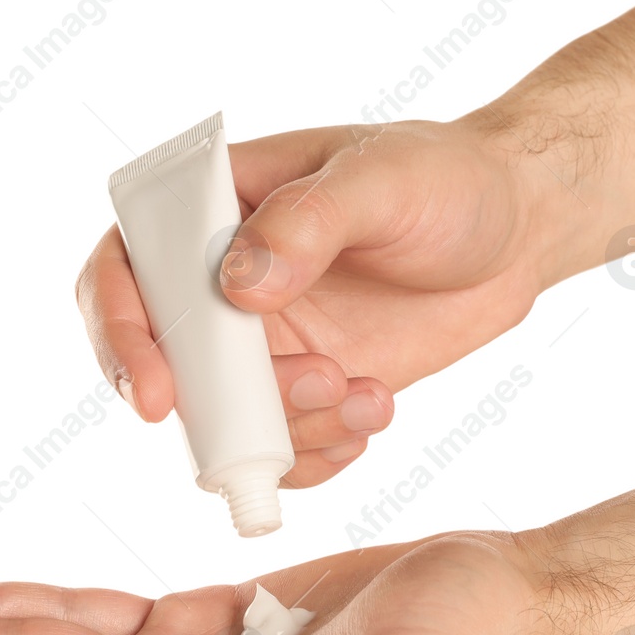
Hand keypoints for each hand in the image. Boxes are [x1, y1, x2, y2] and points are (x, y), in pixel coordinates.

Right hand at [76, 118, 566, 487]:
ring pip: (224, 423)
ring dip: (289, 431)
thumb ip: (308, 223)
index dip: (119, 335)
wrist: (515, 229)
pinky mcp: (308, 387)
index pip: (122, 270)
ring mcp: (262, 343)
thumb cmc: (443, 177)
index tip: (160, 397)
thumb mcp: (381, 179)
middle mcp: (218, 282)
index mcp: (211, 208)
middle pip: (165, 366)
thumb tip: (238, 287)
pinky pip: (280, 450)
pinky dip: (317, 456)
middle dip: (225, 405)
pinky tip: (372, 414)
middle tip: (320, 384)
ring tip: (369, 392)